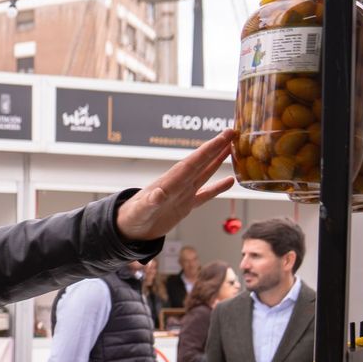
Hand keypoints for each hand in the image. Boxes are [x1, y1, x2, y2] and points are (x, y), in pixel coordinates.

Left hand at [115, 130, 236, 241]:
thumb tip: (159, 194)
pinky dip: (217, 188)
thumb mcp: (141, 210)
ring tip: (232, 148)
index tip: (224, 136)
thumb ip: (150, 202)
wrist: (129, 229)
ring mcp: (183, 193)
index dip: (209, 149)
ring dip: (217, 161)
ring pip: (204, 174)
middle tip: (232, 132)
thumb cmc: (132, 218)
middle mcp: (179, 184)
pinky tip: (230, 181)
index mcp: (170, 182)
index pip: (193, 162)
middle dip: (216, 147)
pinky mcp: (185, 206)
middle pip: (201, 162)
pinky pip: (205, 194)